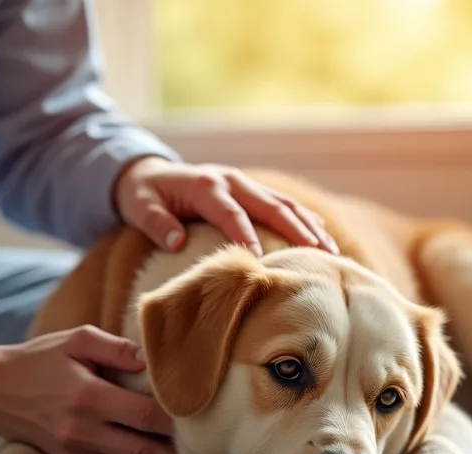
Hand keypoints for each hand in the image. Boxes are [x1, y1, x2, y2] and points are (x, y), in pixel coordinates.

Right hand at [0, 325, 181, 453]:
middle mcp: (83, 430)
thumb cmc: (39, 359)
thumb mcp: (76, 340)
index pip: (146, 415)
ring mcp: (75, 453)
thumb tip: (154, 358)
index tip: (201, 418)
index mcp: (88, 396)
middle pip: (143, 453)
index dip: (177, 421)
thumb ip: (118, 347)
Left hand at [114, 156, 338, 256]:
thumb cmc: (143, 195)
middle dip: (297, 231)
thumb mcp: (139, 207)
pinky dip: (305, 219)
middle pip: (271, 205)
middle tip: (320, 256)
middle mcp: (231, 181)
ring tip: (332, 252)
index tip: (261, 262)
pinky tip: (324, 238)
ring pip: (285, 203)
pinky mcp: (251, 191)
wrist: (148, 173)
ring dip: (310, 226)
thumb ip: (156, 223)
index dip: (247, 237)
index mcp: (206, 186)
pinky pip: (284, 204)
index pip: (232, 214)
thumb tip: (175, 242)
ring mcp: (245, 183)